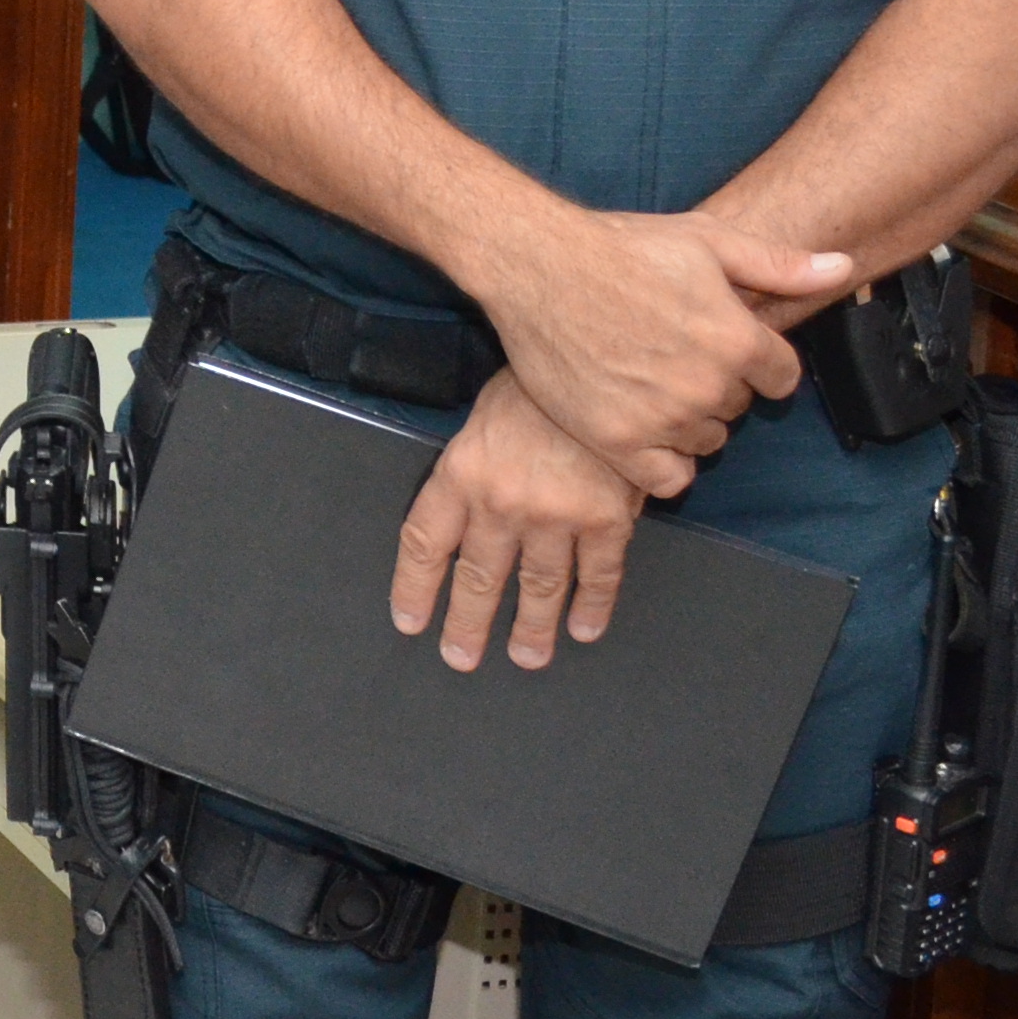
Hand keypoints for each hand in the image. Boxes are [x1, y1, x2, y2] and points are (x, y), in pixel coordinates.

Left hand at [390, 372, 647, 671]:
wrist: (599, 361)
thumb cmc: (535, 383)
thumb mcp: (482, 417)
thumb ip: (473, 467)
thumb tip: (466, 510)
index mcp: (461, 475)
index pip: (426, 545)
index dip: (415, 588)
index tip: (410, 620)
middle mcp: (501, 504)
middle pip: (478, 578)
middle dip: (467, 623)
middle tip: (460, 657)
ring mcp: (556, 516)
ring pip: (538, 587)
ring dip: (531, 628)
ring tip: (526, 656)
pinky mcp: (607, 520)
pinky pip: (598, 575)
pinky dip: (592, 606)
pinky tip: (584, 628)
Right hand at [460, 203, 837, 494]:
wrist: (537, 265)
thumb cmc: (619, 247)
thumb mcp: (706, 239)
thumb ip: (779, 264)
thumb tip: (843, 269)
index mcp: (737, 340)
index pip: (780, 379)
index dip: (755, 362)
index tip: (720, 347)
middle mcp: (706, 386)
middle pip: (738, 409)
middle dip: (716, 386)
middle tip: (671, 355)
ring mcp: (660, 418)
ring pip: (705, 441)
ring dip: (687, 421)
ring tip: (648, 385)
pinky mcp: (616, 440)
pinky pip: (668, 479)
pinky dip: (663, 463)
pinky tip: (643, 432)